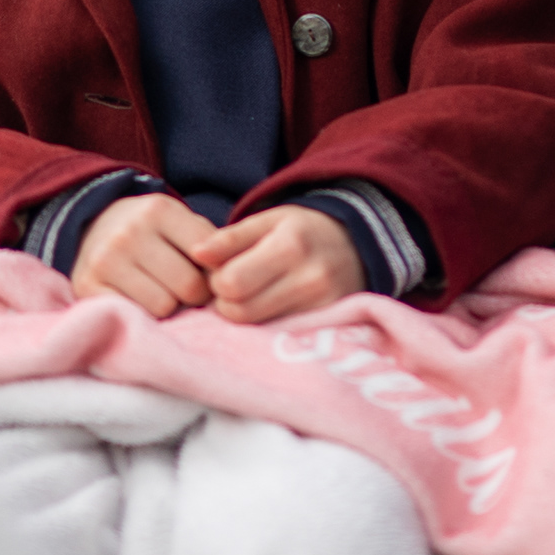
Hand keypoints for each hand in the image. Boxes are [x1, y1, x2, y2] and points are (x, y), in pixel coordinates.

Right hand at [72, 189, 221, 316]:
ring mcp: (105, 260)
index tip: (206, 274)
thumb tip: (231, 277)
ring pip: (163, 307)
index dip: (214, 272)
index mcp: (158, 209)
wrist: (93, 228)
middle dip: (193, 294)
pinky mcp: (87, 287)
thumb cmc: (151, 231)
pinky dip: (142, 315)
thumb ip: (211, 243)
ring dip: (168, 307)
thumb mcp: (180, 221)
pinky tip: (139, 301)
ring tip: (161, 292)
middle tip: (185, 289)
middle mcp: (129, 232)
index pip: (208, 258)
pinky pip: (134, 317)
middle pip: (188, 286)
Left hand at [188, 204, 363, 323]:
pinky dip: (266, 324)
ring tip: (253, 295)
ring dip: (244, 314)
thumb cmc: (304, 230)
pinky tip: (270, 308)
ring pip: (256, 327)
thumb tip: (195, 254)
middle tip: (235, 287)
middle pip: (240, 311)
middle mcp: (309, 279)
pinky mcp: (326, 325)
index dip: (217, 280)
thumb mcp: (269, 220)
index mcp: (290, 245)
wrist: (358, 246)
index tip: (224, 271)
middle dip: (226, 302)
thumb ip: (230, 238)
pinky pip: (278, 334)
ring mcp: (321, 307)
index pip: (231, 283)